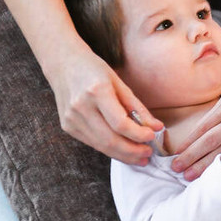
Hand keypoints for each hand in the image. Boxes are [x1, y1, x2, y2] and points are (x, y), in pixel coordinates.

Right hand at [46, 44, 163, 164]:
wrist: (63, 63)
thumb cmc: (93, 69)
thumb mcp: (119, 82)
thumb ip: (137, 107)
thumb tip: (157, 127)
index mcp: (97, 91)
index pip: (120, 123)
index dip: (138, 134)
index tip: (152, 137)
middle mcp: (81, 107)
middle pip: (110, 139)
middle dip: (132, 151)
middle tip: (147, 154)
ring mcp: (71, 119)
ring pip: (101, 146)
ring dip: (122, 155)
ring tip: (139, 156)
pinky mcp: (67, 126)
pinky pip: (92, 143)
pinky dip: (109, 149)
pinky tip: (122, 149)